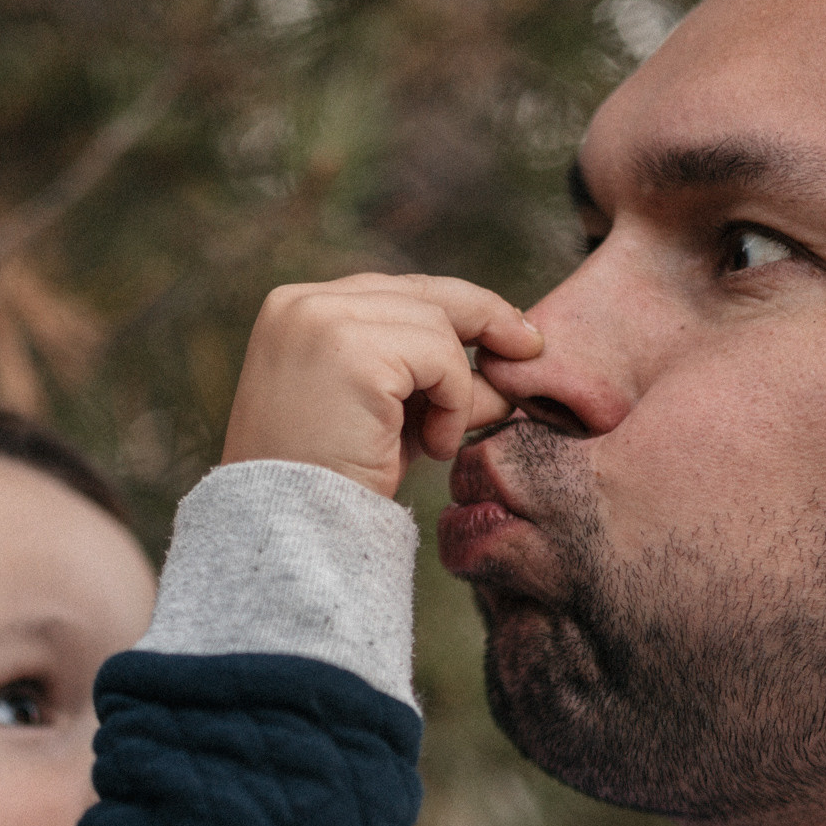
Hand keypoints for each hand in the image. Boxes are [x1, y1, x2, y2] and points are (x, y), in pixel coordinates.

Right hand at [222, 273, 543, 497]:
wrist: (294, 534)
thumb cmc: (336, 483)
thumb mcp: (386, 414)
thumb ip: (431, 378)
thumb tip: (511, 355)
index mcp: (296, 311)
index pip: (394, 291)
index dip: (456, 310)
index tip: (507, 334)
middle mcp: (302, 303)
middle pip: (421, 292)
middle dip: (484, 319)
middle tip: (531, 348)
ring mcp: (322, 319)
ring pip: (438, 324)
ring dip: (458, 388)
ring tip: (439, 441)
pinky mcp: (351, 350)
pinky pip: (441, 357)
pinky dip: (455, 403)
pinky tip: (434, 446)